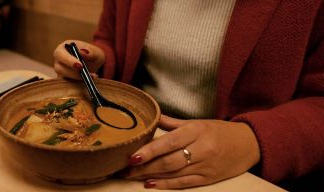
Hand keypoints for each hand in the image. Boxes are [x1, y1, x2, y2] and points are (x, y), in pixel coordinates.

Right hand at [53, 40, 104, 78]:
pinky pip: (68, 84)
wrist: (93, 63)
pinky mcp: (63, 79)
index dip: (69, 61)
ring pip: (64, 78)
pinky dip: (79, 82)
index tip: (80, 66)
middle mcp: (58, 60)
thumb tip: (82, 52)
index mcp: (63, 48)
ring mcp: (60, 71)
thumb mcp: (95, 52)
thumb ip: (90, 52)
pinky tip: (90, 79)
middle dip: (73, 73)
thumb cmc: (92, 54)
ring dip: (78, 78)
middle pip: (59, 68)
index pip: (60, 54)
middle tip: (87, 74)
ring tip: (92, 75)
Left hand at [124, 115, 260, 188]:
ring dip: (150, 176)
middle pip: (168, 161)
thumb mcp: (198, 122)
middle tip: (124, 170)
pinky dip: (166, 185)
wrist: (250, 144)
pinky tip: (151, 185)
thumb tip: (151, 116)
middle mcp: (201, 149)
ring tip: (131, 177)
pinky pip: (184, 184)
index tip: (131, 156)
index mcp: (196, 131)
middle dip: (144, 167)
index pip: (169, 142)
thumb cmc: (220, 131)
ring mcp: (205, 166)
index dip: (149, 150)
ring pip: (174, 174)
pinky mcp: (208, 179)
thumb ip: (172, 123)